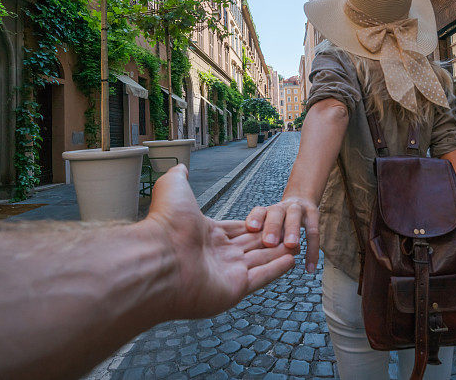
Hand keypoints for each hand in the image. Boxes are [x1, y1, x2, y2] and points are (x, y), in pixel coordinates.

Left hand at [146, 165, 296, 318]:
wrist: (160, 257)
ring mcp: (226, 273)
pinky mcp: (235, 289)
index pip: (236, 229)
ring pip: (259, 261)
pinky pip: (262, 277)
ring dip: (277, 253)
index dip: (253, 224)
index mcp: (206, 235)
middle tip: (288, 233)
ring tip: (295, 245)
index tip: (269, 220)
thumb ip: (180, 177)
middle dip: (269, 239)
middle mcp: (217, 255)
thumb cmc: (166, 223)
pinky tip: (292, 261)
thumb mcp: (174, 188)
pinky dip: (277, 269)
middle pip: (250, 245)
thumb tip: (181, 167)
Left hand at [245, 196, 319, 273]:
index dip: (255, 219)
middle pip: (276, 213)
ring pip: (295, 218)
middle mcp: (282, 208)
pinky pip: (313, 233)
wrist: (300, 200)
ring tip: (292, 246)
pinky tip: (310, 268)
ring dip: (293, 231)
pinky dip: (312, 252)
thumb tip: (243, 257)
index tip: (251, 229)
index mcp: (268, 211)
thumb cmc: (278, 221)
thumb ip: (257, 236)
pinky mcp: (313, 215)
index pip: (259, 212)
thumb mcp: (267, 223)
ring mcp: (298, 209)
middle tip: (269, 242)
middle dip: (272, 227)